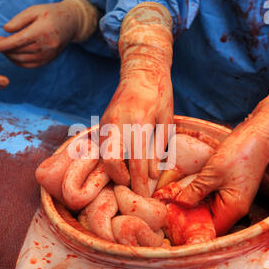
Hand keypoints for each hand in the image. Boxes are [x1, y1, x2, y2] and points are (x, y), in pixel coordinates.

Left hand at [0, 0, 97, 67]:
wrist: (71, 23)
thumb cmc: (51, 13)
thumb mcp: (34, 10)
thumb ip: (19, 20)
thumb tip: (5, 30)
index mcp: (42, 31)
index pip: (17, 41)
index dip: (1, 45)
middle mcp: (46, 46)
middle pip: (18, 51)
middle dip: (1, 49)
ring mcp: (48, 55)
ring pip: (22, 60)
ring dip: (8, 55)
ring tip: (0, 47)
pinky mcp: (48, 60)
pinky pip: (29, 65)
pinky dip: (17, 61)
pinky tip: (11, 54)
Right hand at [99, 2, 173, 196]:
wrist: (141, 70)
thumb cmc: (160, 95)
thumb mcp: (166, 121)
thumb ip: (158, 149)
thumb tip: (151, 175)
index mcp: (139, 123)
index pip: (137, 163)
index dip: (139, 184)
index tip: (142, 198)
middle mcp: (118, 123)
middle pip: (111, 161)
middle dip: (119, 179)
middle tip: (131, 187)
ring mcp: (107, 122)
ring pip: (104, 155)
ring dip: (113, 170)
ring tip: (126, 177)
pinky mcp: (102, 121)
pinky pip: (102, 147)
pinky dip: (109, 158)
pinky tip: (120, 163)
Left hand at [175, 67, 268, 234]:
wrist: (257, 135)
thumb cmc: (239, 153)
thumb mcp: (212, 173)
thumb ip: (195, 191)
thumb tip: (178, 204)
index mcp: (233, 209)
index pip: (209, 228)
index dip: (190, 225)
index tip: (171, 218)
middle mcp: (234, 208)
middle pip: (207, 219)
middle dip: (188, 213)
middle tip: (167, 206)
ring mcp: (232, 197)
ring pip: (207, 207)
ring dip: (191, 202)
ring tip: (171, 197)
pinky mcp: (229, 187)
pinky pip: (210, 196)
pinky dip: (198, 193)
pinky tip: (183, 188)